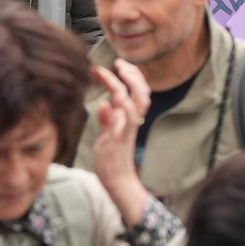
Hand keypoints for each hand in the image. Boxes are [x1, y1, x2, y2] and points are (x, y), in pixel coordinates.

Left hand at [91, 61, 153, 227]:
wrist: (118, 183)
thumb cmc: (112, 160)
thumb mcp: (107, 137)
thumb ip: (107, 120)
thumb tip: (102, 103)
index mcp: (130, 119)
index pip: (137, 92)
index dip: (131, 76)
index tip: (118, 64)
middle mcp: (132, 122)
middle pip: (142, 92)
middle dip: (132, 75)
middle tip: (119, 62)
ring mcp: (127, 130)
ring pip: (135, 102)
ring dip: (124, 85)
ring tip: (113, 71)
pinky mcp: (120, 141)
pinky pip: (125, 121)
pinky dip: (120, 109)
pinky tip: (108, 101)